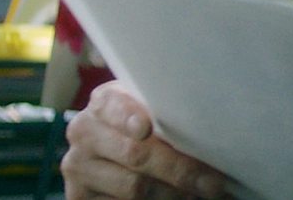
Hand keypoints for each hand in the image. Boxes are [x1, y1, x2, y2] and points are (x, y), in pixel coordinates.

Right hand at [61, 80, 229, 198]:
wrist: (108, 148)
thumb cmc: (146, 122)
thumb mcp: (149, 108)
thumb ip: (166, 111)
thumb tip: (214, 129)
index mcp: (104, 103)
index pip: (114, 107)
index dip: (129, 118)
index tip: (145, 129)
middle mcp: (84, 132)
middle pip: (136, 154)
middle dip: (180, 170)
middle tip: (213, 183)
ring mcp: (78, 167)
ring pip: (134, 187)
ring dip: (173, 194)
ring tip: (200, 193)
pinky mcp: (79, 197)